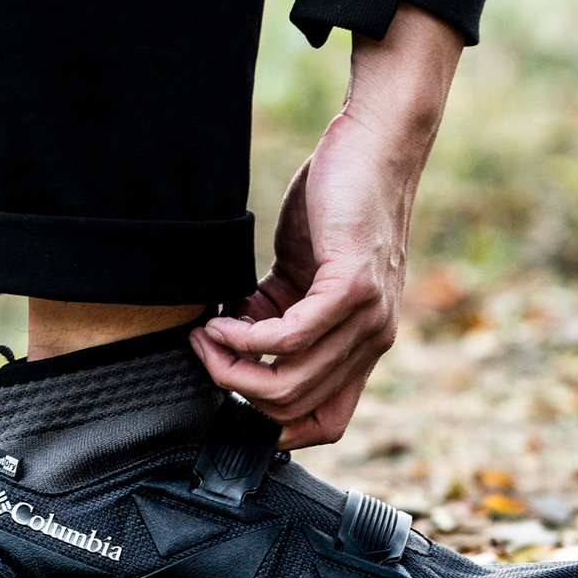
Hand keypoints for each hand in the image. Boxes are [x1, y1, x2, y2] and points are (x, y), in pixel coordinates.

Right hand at [190, 5, 462, 449]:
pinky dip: (246, 336)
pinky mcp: (352, 287)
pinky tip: (222, 319)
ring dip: (232, 365)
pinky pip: (288, 337)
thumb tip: (231, 344)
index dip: (277, 431)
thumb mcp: (301, 276)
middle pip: (294, 408)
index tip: (235, 401)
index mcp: (361, 346)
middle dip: (236, 390)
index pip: (327, 422)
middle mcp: (371, 342)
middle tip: (204, 354)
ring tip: (205, 337)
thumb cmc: (335, 204)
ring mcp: (367, 318)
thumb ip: (276, 315)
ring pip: (289, 381)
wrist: (373, 146)